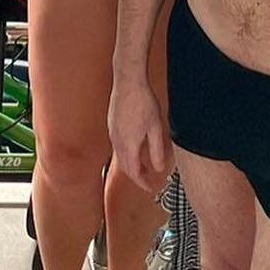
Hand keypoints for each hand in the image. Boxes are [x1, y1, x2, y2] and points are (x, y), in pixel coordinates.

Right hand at [109, 77, 172, 193]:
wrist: (128, 81)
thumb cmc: (143, 102)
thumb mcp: (155, 128)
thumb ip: (156, 151)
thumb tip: (158, 168)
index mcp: (128, 145)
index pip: (134, 173)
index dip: (142, 183)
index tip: (150, 188)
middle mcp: (117, 141)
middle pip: (125, 167)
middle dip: (137, 176)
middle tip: (148, 180)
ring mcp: (112, 132)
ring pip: (120, 156)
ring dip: (131, 164)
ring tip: (144, 165)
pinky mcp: (112, 124)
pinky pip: (118, 145)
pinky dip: (127, 153)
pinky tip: (136, 147)